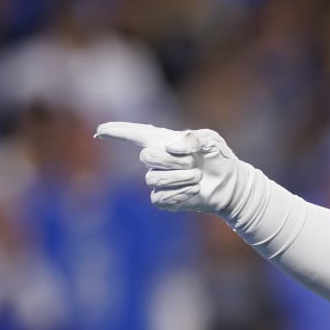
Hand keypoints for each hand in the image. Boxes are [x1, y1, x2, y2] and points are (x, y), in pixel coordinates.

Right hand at [94, 122, 253, 218]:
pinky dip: (178, 195)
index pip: (134, 134)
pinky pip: (159, 198)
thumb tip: (169, 147)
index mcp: (163, 140)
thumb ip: (191, 138)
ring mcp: (158, 180)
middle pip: (147, 157)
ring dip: (180, 178)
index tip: (99, 130)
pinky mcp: (164, 199)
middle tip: (192, 163)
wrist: (230, 184)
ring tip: (197, 177)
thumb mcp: (209, 140)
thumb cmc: (219, 158)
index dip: (116, 131)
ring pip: (153, 180)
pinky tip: (193, 192)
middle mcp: (157, 160)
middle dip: (171, 161)